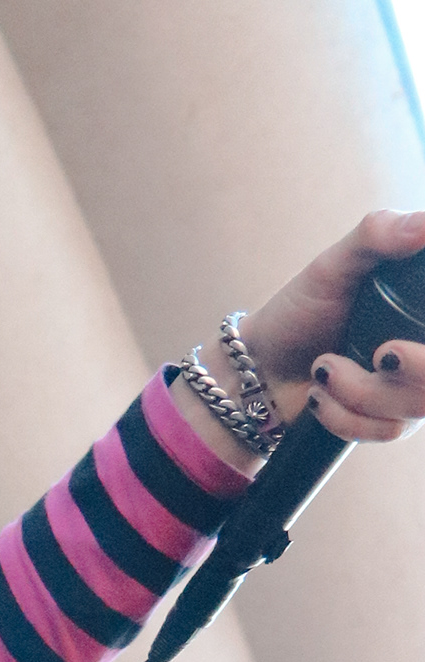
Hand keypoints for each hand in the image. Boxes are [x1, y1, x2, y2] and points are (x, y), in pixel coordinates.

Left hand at [215, 207, 424, 448]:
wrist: (260, 372)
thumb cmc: (299, 311)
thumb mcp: (335, 264)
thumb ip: (377, 234)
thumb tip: (423, 225)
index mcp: (420, 300)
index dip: (424, 354)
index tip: (392, 349)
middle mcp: (423, 343)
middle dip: (406, 372)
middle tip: (379, 357)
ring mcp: (412, 384)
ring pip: (416, 405)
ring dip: (359, 392)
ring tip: (323, 370)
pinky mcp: (389, 420)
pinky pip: (387, 429)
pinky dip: (345, 417)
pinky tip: (321, 397)